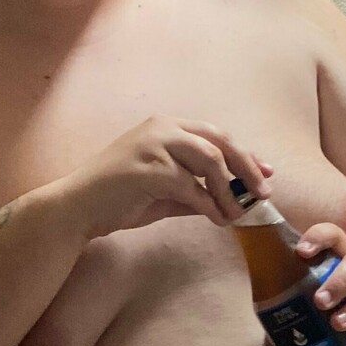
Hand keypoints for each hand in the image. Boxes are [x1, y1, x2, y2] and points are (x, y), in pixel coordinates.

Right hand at [77, 117, 273, 239]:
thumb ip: (196, 190)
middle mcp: (162, 128)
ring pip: (210, 161)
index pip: (215, 134)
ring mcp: (155, 145)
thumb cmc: (118, 199)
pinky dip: (210, 205)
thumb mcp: (164, 191)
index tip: (266, 173)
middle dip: (246, 167)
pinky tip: (217, 219)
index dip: (244, 154)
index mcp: (166, 126)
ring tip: (236, 213)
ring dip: (229, 190)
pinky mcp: (149, 169)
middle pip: (219, 141)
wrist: (78, 208)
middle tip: (263, 193)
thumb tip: (230, 202)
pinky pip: (192, 188)